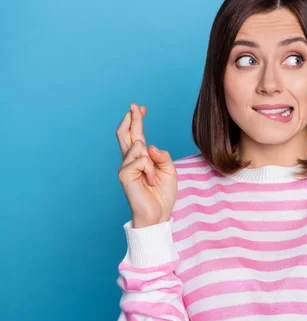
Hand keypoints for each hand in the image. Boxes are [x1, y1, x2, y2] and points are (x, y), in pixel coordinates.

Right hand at [116, 103, 177, 227]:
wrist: (158, 214)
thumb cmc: (163, 194)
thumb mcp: (169, 171)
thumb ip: (161, 156)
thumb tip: (148, 145)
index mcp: (141, 159)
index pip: (137, 135)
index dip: (137, 120)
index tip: (140, 108)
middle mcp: (130, 161)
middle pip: (126, 134)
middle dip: (131, 118)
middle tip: (134, 105)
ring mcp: (125, 167)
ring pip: (138, 146)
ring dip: (151, 162)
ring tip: (153, 178)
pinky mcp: (124, 175)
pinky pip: (140, 160)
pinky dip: (149, 170)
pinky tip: (149, 181)